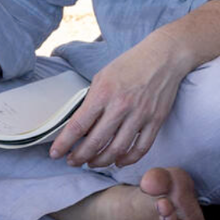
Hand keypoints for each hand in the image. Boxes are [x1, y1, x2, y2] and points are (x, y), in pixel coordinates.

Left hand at [51, 35, 190, 168]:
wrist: (163, 56)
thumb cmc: (130, 64)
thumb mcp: (103, 75)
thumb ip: (92, 100)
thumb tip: (80, 124)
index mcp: (103, 93)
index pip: (78, 125)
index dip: (64, 143)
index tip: (55, 154)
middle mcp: (120, 106)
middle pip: (95, 142)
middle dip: (80, 157)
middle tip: (73, 161)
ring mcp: (140, 115)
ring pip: (117, 150)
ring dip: (101, 161)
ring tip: (92, 163)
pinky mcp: (156, 120)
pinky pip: (141, 148)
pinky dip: (128, 160)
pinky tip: (118, 161)